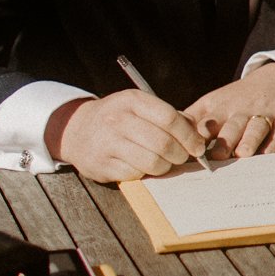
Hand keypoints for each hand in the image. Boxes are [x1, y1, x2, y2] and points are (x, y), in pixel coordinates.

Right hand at [48, 91, 208, 182]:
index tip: (198, 147)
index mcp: (132, 101)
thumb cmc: (117, 118)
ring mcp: (108, 143)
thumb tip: (198, 134)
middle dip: (180, 155)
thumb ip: (169, 116)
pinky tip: (143, 166)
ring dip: (165, 167)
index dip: (189, 136)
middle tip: (182, 158)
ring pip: (152, 162)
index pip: (170, 118)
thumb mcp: (139, 106)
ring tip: (164, 163)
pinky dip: (145, 174)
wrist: (76, 130)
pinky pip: (135, 174)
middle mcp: (118, 120)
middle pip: (163, 143)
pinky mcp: (103, 165)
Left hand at [185, 62, 274, 160]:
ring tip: (243, 153)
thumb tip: (164, 139)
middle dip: (223, 141)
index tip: (187, 154)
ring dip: (249, 140)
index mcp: (218, 108)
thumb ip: (191, 120)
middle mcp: (239, 110)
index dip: (195, 138)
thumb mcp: (212, 103)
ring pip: (255, 127)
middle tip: (215, 157)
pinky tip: (269, 153)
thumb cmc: (238, 99)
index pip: (203, 124)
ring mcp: (263, 114)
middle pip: (230, 126)